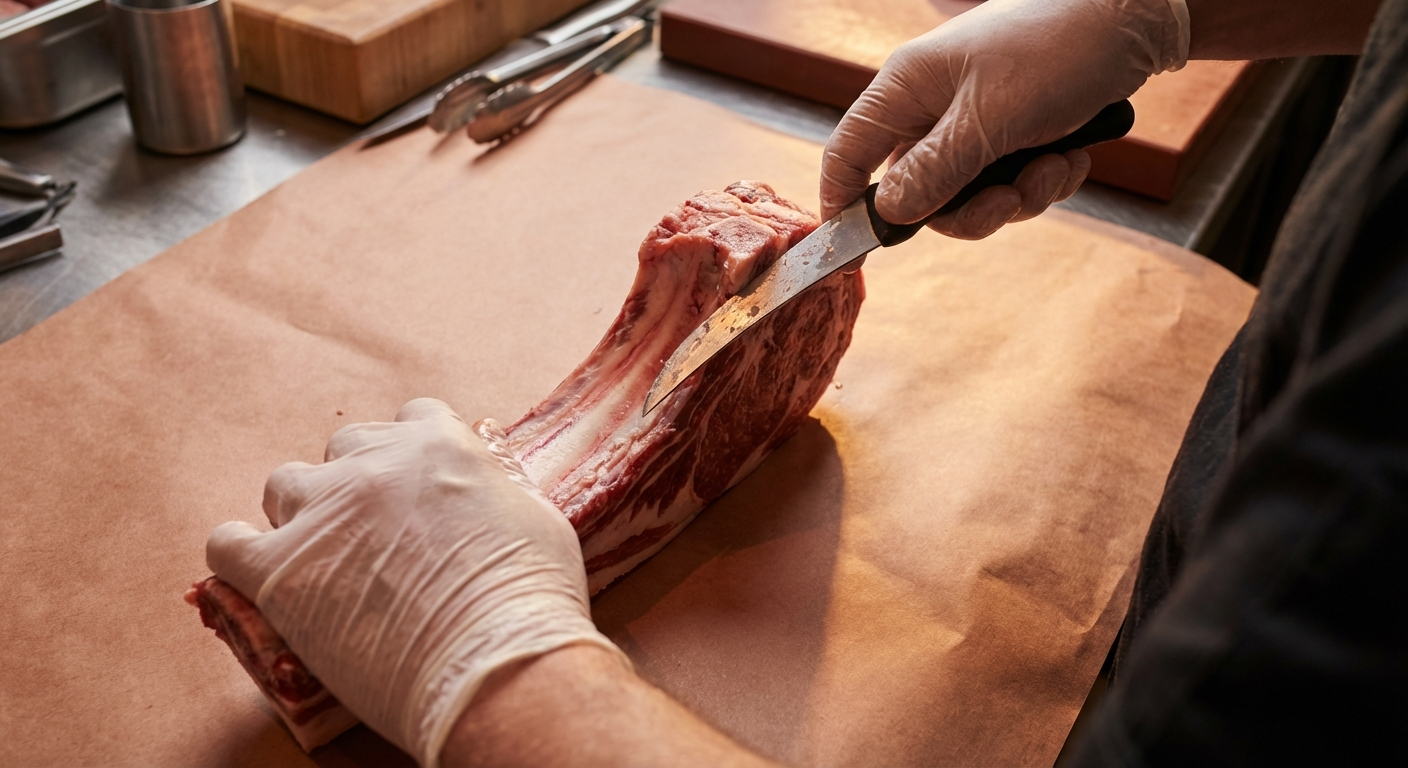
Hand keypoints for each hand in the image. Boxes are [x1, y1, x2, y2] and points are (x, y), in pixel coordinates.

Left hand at [205, 399, 625, 767]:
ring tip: (321, 558)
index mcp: (439, 444)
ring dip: (302, 514)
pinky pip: (227, 544)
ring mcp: (321, 512)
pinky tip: (259, 575)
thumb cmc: (530, 598)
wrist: (492, 662)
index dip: (413, 455)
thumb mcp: (536, 517)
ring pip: (285, 485)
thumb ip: (499, 489)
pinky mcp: (277, 568)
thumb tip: (487, 489)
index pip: (412, 418)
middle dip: (357, 482)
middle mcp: (375, 463)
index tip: (418, 487)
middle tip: (375, 533)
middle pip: (345, 447)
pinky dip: (239, 554)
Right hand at [820, 0, 1189, 238]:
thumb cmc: (1058, 48)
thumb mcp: (990, 120)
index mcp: (907, 87)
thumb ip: (933, 171)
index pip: (847, 153)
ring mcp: (973, 119)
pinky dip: (1042, 181)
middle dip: (969, 209)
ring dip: (1016, 196)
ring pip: (968, 195)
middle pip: (917, 191)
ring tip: (1054, 167)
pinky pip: (1008, 183)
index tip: (857, 251)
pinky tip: (1071, 156)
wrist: (1135, 19)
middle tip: (1008, 200)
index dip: (844, 205)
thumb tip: (887, 213)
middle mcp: (933, 105)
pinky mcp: (1013, 130)